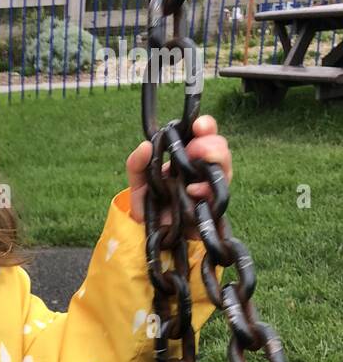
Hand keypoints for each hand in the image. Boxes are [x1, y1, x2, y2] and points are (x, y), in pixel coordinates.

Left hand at [125, 115, 232, 240]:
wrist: (149, 236)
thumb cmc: (148, 206)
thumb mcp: (138, 183)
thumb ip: (136, 164)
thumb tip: (145, 145)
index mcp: (189, 157)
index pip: (206, 134)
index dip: (206, 126)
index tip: (197, 125)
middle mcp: (203, 170)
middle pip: (221, 148)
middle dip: (210, 144)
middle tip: (193, 150)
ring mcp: (210, 189)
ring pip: (225, 168)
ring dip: (214, 161)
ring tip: (194, 166)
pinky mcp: (211, 209)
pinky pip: (219, 195)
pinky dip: (206, 189)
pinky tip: (192, 190)